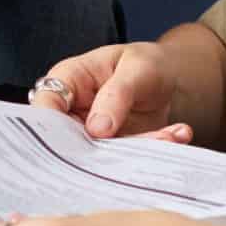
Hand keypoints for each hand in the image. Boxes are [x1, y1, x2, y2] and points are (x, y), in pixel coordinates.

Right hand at [29, 43, 189, 140]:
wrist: (170, 79)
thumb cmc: (145, 64)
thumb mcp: (136, 68)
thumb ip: (116, 94)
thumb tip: (97, 130)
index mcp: (68, 80)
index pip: (47, 104)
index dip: (54, 124)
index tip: (88, 135)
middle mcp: (73, 112)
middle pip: (69, 140)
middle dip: (103, 149)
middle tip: (138, 146)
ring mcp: (92, 136)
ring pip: (102, 156)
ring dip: (139, 149)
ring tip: (171, 135)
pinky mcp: (113, 153)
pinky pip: (126, 161)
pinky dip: (154, 151)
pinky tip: (178, 134)